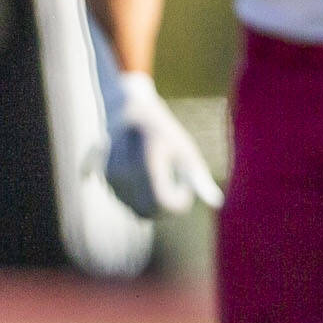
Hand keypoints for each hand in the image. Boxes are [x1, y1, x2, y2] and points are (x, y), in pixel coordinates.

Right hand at [96, 67, 220, 218]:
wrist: (127, 111)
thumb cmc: (163, 131)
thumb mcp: (185, 150)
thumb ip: (198, 177)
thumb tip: (217, 203)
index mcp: (148, 160)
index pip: (162, 202)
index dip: (178, 203)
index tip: (186, 190)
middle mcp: (125, 171)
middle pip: (149, 211)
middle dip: (166, 208)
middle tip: (178, 189)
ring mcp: (113, 177)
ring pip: (138, 209)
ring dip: (153, 203)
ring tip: (162, 176)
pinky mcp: (106, 180)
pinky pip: (128, 203)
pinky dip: (140, 198)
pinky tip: (146, 177)